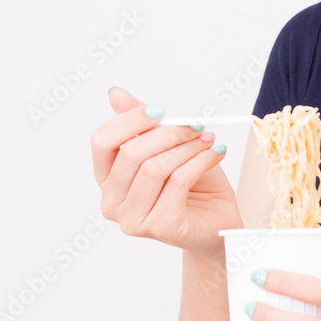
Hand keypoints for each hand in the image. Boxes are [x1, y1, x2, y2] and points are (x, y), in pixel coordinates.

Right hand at [90, 87, 243, 256]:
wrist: (218, 220)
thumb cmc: (193, 185)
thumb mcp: (167, 147)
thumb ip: (142, 124)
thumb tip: (115, 93)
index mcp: (107, 180)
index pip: (102, 142)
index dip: (130, 120)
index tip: (160, 109)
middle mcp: (112, 203)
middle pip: (131, 153)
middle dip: (168, 133)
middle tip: (195, 125)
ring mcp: (133, 219)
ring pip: (155, 168)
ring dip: (187, 147)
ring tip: (207, 139)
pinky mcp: (160, 227)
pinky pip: (178, 182)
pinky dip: (200, 161)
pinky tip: (215, 154)